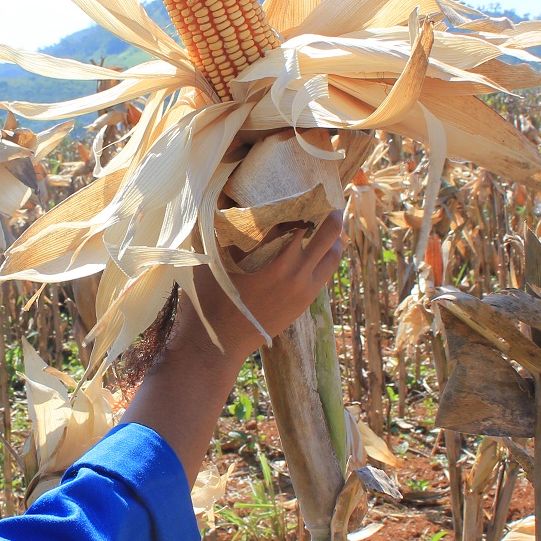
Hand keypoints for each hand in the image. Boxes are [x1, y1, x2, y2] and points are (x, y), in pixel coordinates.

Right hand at [122, 210, 344, 483]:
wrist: (216, 347)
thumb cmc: (208, 304)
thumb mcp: (210, 264)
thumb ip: (213, 232)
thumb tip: (212, 202)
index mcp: (278, 266)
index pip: (300, 227)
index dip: (302, 207)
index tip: (304, 192)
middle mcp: (297, 279)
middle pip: (327, 241)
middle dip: (330, 220)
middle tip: (331, 203)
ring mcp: (302, 295)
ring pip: (331, 262)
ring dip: (333, 242)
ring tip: (329, 226)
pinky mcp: (301, 307)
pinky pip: (322, 278)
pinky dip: (324, 261)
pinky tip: (316, 252)